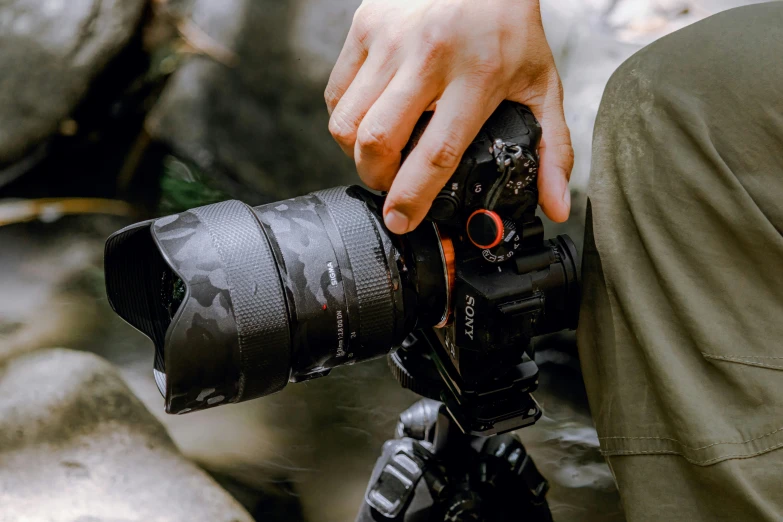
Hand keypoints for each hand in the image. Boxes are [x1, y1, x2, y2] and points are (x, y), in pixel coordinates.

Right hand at [325, 0, 573, 233]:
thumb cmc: (510, 29)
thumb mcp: (541, 85)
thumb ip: (553, 150)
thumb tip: (556, 206)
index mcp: (477, 75)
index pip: (436, 152)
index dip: (413, 196)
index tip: (402, 220)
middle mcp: (429, 56)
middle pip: (377, 141)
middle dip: (378, 179)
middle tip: (392, 186)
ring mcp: (390, 39)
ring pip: (347, 122)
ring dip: (357, 154)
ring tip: (380, 156)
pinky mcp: (365, 27)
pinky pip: (335, 94)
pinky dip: (346, 121)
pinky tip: (370, 121)